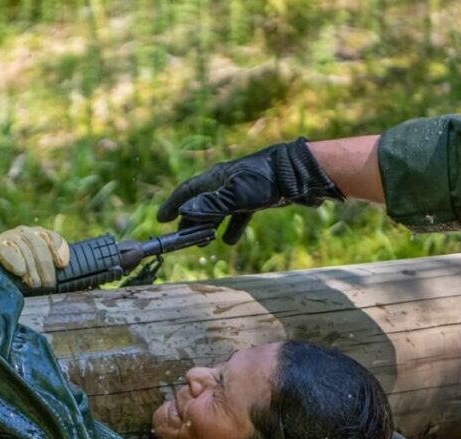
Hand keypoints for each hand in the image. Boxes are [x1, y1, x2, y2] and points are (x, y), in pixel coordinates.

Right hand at [0, 225, 69, 289]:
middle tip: (48, 284)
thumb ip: (51, 268)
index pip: (51, 237)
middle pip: (38, 244)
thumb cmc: (20, 279)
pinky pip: (5, 250)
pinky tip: (19, 271)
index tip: (61, 265)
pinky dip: (13, 260)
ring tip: (35, 284)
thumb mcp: (38, 272)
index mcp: (37, 236)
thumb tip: (63, 266)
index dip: (59, 249)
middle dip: (45, 265)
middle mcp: (23, 233)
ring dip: (31, 267)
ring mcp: (7, 237)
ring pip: (23, 247)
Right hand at [156, 138, 343, 244]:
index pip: (188, 191)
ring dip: (209, 226)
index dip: (174, 204)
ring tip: (202, 243)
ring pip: (218, 210)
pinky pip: (237, 214)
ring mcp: (241, 190)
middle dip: (190, 220)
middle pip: (201, 202)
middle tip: (181, 238)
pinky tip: (229, 241)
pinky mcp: (257, 197)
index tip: (162, 219)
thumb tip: (185, 212)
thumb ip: (211, 204)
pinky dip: (231, 227)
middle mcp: (226, 182)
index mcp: (216, 178)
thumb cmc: (266, 181)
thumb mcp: (236, 195)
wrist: (299, 174)